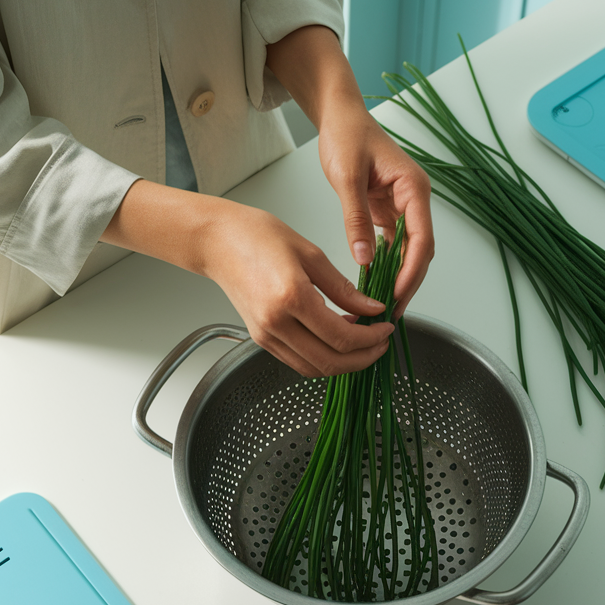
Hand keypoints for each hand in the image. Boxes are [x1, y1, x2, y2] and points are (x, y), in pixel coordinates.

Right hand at [101, 182, 393, 376]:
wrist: (217, 241)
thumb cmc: (257, 236)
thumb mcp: (311, 254)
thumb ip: (344, 288)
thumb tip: (372, 309)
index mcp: (291, 298)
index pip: (341, 336)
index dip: (371, 338)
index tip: (386, 327)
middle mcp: (275, 323)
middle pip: (330, 362)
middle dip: (363, 358)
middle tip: (381, 343)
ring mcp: (265, 335)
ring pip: (314, 368)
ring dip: (344, 363)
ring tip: (363, 342)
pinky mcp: (260, 338)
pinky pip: (298, 361)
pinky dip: (323, 357)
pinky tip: (337, 339)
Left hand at [317, 105, 431, 316]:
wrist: (340, 116)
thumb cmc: (346, 136)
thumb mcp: (347, 177)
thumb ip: (356, 218)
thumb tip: (365, 259)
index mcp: (413, 188)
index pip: (422, 239)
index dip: (412, 272)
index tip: (397, 297)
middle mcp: (415, 199)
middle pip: (421, 250)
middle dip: (408, 282)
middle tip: (390, 311)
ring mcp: (404, 205)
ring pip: (409, 250)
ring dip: (399, 276)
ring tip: (383, 304)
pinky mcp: (389, 209)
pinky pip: (394, 243)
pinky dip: (387, 263)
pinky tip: (375, 281)